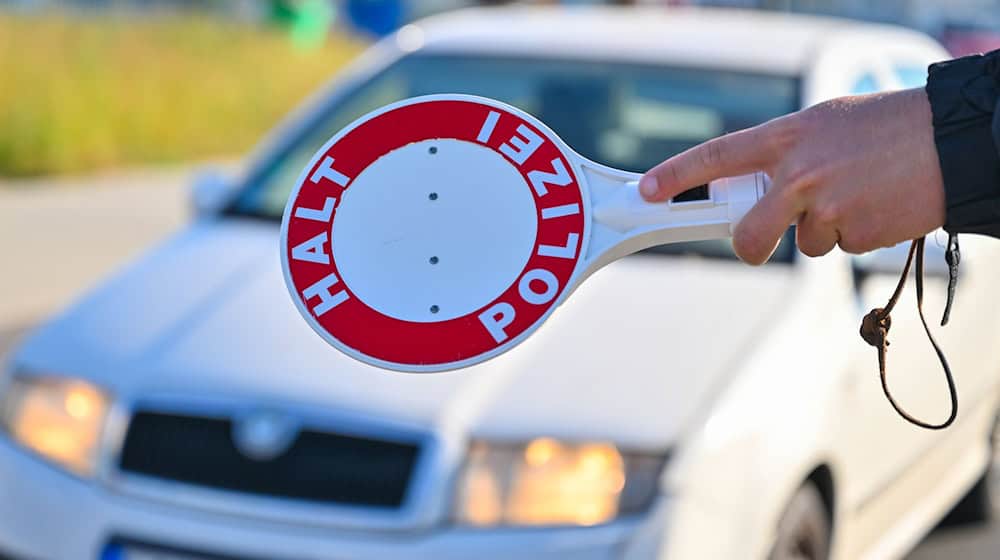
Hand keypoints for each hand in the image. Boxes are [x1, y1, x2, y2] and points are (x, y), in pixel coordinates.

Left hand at [639, 88, 945, 264]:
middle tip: (757, 243)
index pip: (716, 156)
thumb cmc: (888, 126)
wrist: (950, 141)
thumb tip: (757, 183)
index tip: (647, 191)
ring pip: (804, 242)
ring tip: (857, 196)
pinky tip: (876, 206)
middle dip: (750, 247)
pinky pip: (840, 247)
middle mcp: (799, 174)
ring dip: (823, 230)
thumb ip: (787, 152)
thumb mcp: (826, 124)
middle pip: (750, 233)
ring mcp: (825, 207)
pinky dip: (854, 234)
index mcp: (787, 138)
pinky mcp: (854, 234)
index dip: (676, 175)